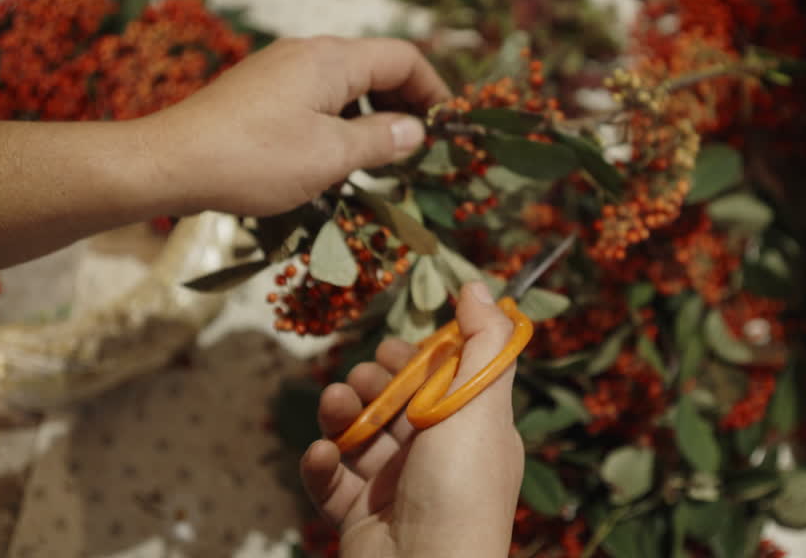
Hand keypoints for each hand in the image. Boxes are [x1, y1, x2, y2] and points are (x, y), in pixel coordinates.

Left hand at [144, 36, 449, 216]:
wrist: (169, 162)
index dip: (433, 90)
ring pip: (344, 83)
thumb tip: (414, 131)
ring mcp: (279, 69)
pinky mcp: (259, 91)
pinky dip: (339, 119)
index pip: (403, 57)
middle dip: (404, 102)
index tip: (445, 127)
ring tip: (379, 158)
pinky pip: (316, 96)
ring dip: (370, 115)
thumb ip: (380, 139)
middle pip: (375, 65)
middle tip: (417, 147)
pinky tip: (334, 157)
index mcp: (331, 58)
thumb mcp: (330, 156)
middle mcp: (307, 52)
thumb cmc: (253, 159)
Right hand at [300, 282, 523, 557]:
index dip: (417, 359)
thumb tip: (477, 286)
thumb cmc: (461, 491)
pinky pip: (331, 480)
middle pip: (394, 402)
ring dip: (341, 414)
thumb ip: (484, 342)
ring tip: (335, 406)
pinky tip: (321, 455)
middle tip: (364, 381)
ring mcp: (395, 490)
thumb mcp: (481, 405)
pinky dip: (321, 463)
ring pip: (357, 436)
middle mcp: (436, 458)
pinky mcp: (358, 518)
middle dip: (372, 382)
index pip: (442, 379)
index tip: (396, 349)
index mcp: (472, 430)